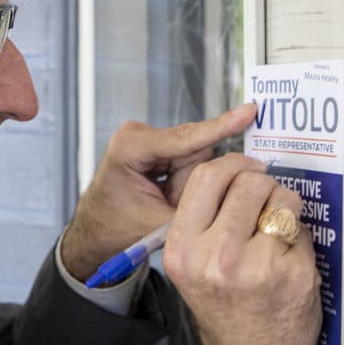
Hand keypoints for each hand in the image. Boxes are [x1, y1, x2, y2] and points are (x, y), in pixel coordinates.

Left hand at [61, 103, 257, 281]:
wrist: (95, 233)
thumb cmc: (116, 229)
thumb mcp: (159, 225)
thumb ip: (196, 208)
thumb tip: (234, 192)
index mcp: (130, 148)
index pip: (186, 138)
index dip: (220, 127)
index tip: (248, 111)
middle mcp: (136, 135)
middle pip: (195, 150)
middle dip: (192, 181)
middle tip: (170, 204)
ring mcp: (145, 138)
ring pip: (195, 157)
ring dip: (186, 185)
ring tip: (163, 202)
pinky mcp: (154, 145)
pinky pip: (187, 160)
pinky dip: (182, 181)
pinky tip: (163, 194)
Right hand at [162, 154, 321, 344]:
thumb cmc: (225, 312)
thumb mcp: (191, 267)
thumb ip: (203, 221)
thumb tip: (235, 172)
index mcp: (183, 249)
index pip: (205, 177)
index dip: (231, 164)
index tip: (244, 170)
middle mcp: (214, 256)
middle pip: (247, 180)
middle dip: (261, 184)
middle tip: (264, 201)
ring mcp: (256, 264)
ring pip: (281, 197)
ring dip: (284, 207)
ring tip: (275, 233)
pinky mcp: (293, 273)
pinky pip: (302, 228)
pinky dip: (300, 238)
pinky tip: (288, 262)